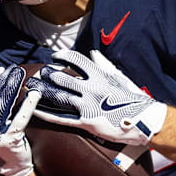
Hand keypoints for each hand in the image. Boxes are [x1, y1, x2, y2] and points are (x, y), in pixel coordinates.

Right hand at [0, 64, 40, 175]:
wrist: (6, 167)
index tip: (1, 70)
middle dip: (5, 79)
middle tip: (16, 68)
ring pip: (5, 103)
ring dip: (15, 86)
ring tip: (24, 75)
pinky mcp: (10, 139)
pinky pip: (21, 116)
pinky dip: (29, 103)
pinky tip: (35, 94)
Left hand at [27, 50, 166, 145]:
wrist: (143, 120)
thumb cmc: (132, 97)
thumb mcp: (119, 77)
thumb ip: (104, 65)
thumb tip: (93, 53)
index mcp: (100, 75)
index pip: (77, 60)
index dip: (63, 57)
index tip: (55, 57)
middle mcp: (92, 88)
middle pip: (63, 79)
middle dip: (49, 75)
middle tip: (40, 73)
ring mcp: (88, 105)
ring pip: (60, 97)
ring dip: (44, 91)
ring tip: (32, 87)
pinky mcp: (86, 122)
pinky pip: (62, 118)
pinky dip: (47, 113)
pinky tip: (35, 109)